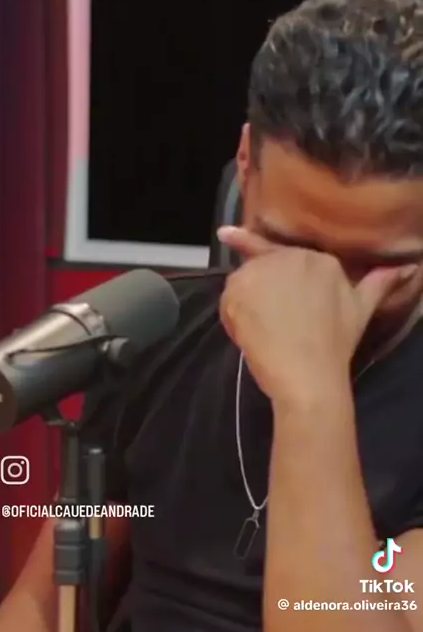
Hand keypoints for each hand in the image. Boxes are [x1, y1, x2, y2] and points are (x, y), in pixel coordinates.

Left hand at [217, 226, 415, 402]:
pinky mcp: (239, 288)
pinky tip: (251, 335)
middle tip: (277, 325)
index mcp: (320, 258)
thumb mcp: (361, 310)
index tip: (284, 309)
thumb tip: (409, 267)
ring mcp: (263, 269)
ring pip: (244, 281)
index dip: (282, 286)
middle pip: (264, 266)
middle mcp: (291, 256)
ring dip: (249, 304)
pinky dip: (234, 316)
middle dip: (266, 293)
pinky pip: (228, 297)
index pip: (289, 260)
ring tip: (266, 332)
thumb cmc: (335, 346)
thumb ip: (379, 283)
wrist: (308, 376)